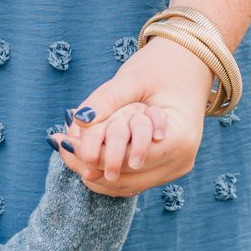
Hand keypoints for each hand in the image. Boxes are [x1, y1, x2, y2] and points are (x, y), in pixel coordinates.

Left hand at [54, 37, 216, 196]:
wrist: (189, 65)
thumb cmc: (161, 67)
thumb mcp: (132, 79)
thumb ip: (106, 100)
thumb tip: (77, 119)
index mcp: (179, 139)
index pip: (130, 160)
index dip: (96, 155)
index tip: (64, 141)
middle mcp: (181, 161)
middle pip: (127, 178)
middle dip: (90, 165)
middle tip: (60, 144)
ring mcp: (176, 169)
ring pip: (127, 185)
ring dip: (96, 171)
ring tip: (68, 148)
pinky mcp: (167, 169)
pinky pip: (133, 179)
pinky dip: (107, 170)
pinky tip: (85, 155)